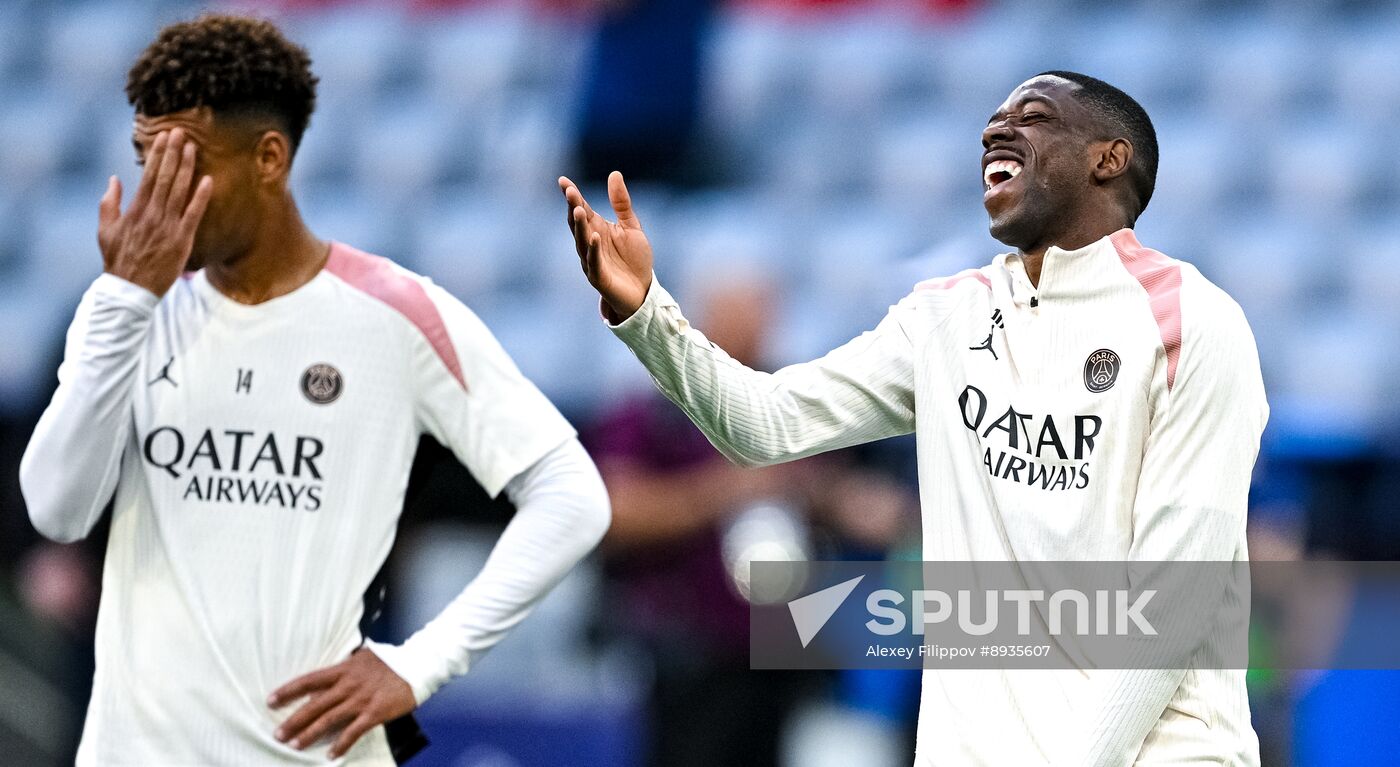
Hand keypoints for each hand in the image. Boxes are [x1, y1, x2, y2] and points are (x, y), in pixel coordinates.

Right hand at [98, 128, 211, 295]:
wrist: (130, 289)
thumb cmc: (119, 260)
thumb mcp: (106, 230)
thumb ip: (109, 203)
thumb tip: (114, 178)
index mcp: (135, 209)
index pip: (148, 175)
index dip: (158, 154)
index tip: (164, 137)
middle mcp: (152, 214)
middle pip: (165, 177)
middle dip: (173, 153)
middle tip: (181, 132)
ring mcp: (167, 226)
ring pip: (179, 191)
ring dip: (187, 167)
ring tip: (193, 148)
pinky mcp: (181, 240)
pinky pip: (194, 214)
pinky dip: (201, 197)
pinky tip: (208, 180)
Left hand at [268, 648, 415, 759]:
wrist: (417, 664)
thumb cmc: (390, 661)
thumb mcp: (362, 658)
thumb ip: (344, 669)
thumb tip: (326, 679)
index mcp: (343, 669)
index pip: (309, 680)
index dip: (288, 690)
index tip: (270, 700)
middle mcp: (348, 684)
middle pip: (314, 704)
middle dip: (294, 721)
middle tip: (277, 734)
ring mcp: (361, 699)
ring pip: (329, 719)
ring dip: (310, 734)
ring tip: (295, 745)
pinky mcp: (375, 712)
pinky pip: (354, 731)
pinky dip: (341, 744)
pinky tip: (331, 755)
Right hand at [558, 171, 652, 321]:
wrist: (642, 291)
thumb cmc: (634, 259)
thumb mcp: (631, 226)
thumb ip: (621, 203)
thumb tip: (614, 173)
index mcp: (596, 229)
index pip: (581, 209)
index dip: (573, 195)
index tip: (563, 180)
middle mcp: (589, 243)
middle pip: (578, 223)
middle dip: (573, 207)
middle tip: (569, 191)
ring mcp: (591, 260)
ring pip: (582, 241)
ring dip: (579, 226)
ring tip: (578, 209)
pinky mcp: (598, 277)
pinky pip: (594, 261)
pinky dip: (593, 249)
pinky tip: (595, 236)